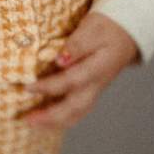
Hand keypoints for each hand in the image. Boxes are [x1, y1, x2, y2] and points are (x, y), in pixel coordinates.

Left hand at [20, 11, 139, 129]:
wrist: (125, 33)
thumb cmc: (106, 28)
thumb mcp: (92, 29)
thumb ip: (77, 44)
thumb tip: (60, 60)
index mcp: (97, 69)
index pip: (70, 82)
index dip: (48, 87)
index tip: (27, 88)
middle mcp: (95, 85)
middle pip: (74, 109)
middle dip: (50, 117)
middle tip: (27, 120)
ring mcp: (94, 90)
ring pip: (77, 114)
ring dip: (55, 123)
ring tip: (33, 125)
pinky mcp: (91, 91)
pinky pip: (77, 111)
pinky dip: (62, 119)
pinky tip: (47, 119)